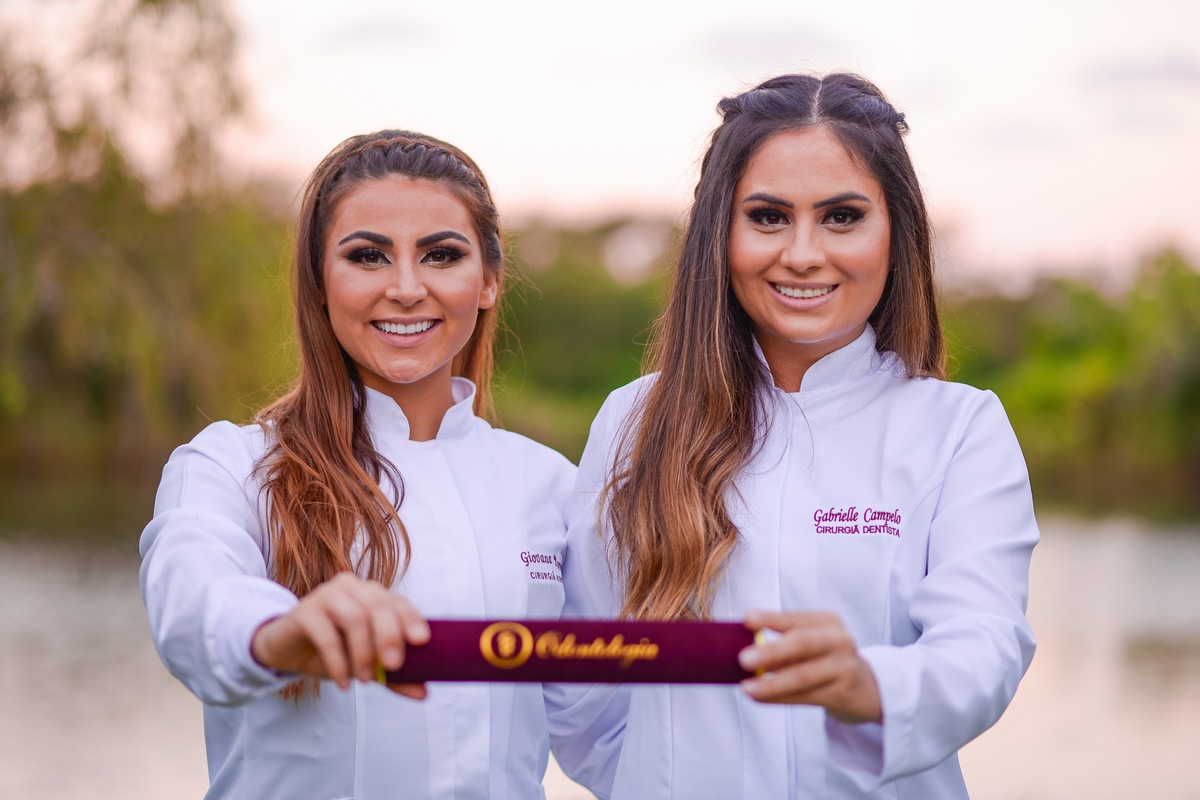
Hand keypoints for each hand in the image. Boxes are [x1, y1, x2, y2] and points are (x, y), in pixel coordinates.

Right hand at [250, 572, 430, 698]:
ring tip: (365, 680)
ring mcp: (326, 596)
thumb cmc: (333, 650)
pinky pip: (326, 636)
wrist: (287, 650)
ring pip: (354, 618)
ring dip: (363, 652)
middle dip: (390, 636)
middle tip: (393, 665)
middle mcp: (352, 588)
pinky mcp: (304, 612)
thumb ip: (393, 675)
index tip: (421, 642)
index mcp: (372, 594)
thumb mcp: (366, 664)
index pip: (398, 602)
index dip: (411, 619)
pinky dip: (338, 662)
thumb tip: (424, 694)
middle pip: (378, 605)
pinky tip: (343, 681)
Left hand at [737, 609, 881, 723]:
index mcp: (827, 621)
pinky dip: (779, 697)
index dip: (771, 618)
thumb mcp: (811, 644)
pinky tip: (759, 697)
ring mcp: (844, 667)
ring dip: (771, 683)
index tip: (747, 619)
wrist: (866, 689)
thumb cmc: (825, 661)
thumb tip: (742, 648)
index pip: (795, 618)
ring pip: (803, 675)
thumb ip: (783, 643)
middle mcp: (838, 640)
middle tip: (744, 659)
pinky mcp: (843, 693)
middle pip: (802, 644)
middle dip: (772, 651)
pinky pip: (805, 696)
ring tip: (747, 688)